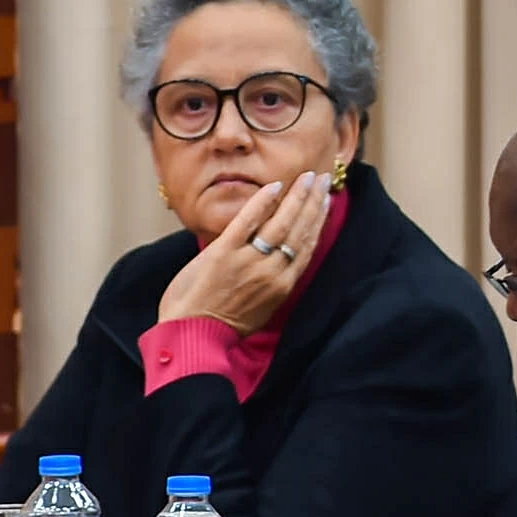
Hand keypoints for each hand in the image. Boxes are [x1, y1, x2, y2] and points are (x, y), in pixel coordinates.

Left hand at [157, 171, 333, 333]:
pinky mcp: (224, 254)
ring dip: (297, 197)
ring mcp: (249, 261)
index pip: (307, 246)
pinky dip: (262, 203)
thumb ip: (272, 283)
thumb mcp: (260, 309)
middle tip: (323, 179)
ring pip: (281, 223)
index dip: (318, 220)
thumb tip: (278, 259)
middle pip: (300, 230)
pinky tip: (274, 187)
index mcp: (282, 286)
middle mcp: (271, 272)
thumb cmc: (221, 328)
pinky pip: (248, 222)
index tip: (326, 201)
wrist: (191, 338)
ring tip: (307, 178)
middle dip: (313, 201)